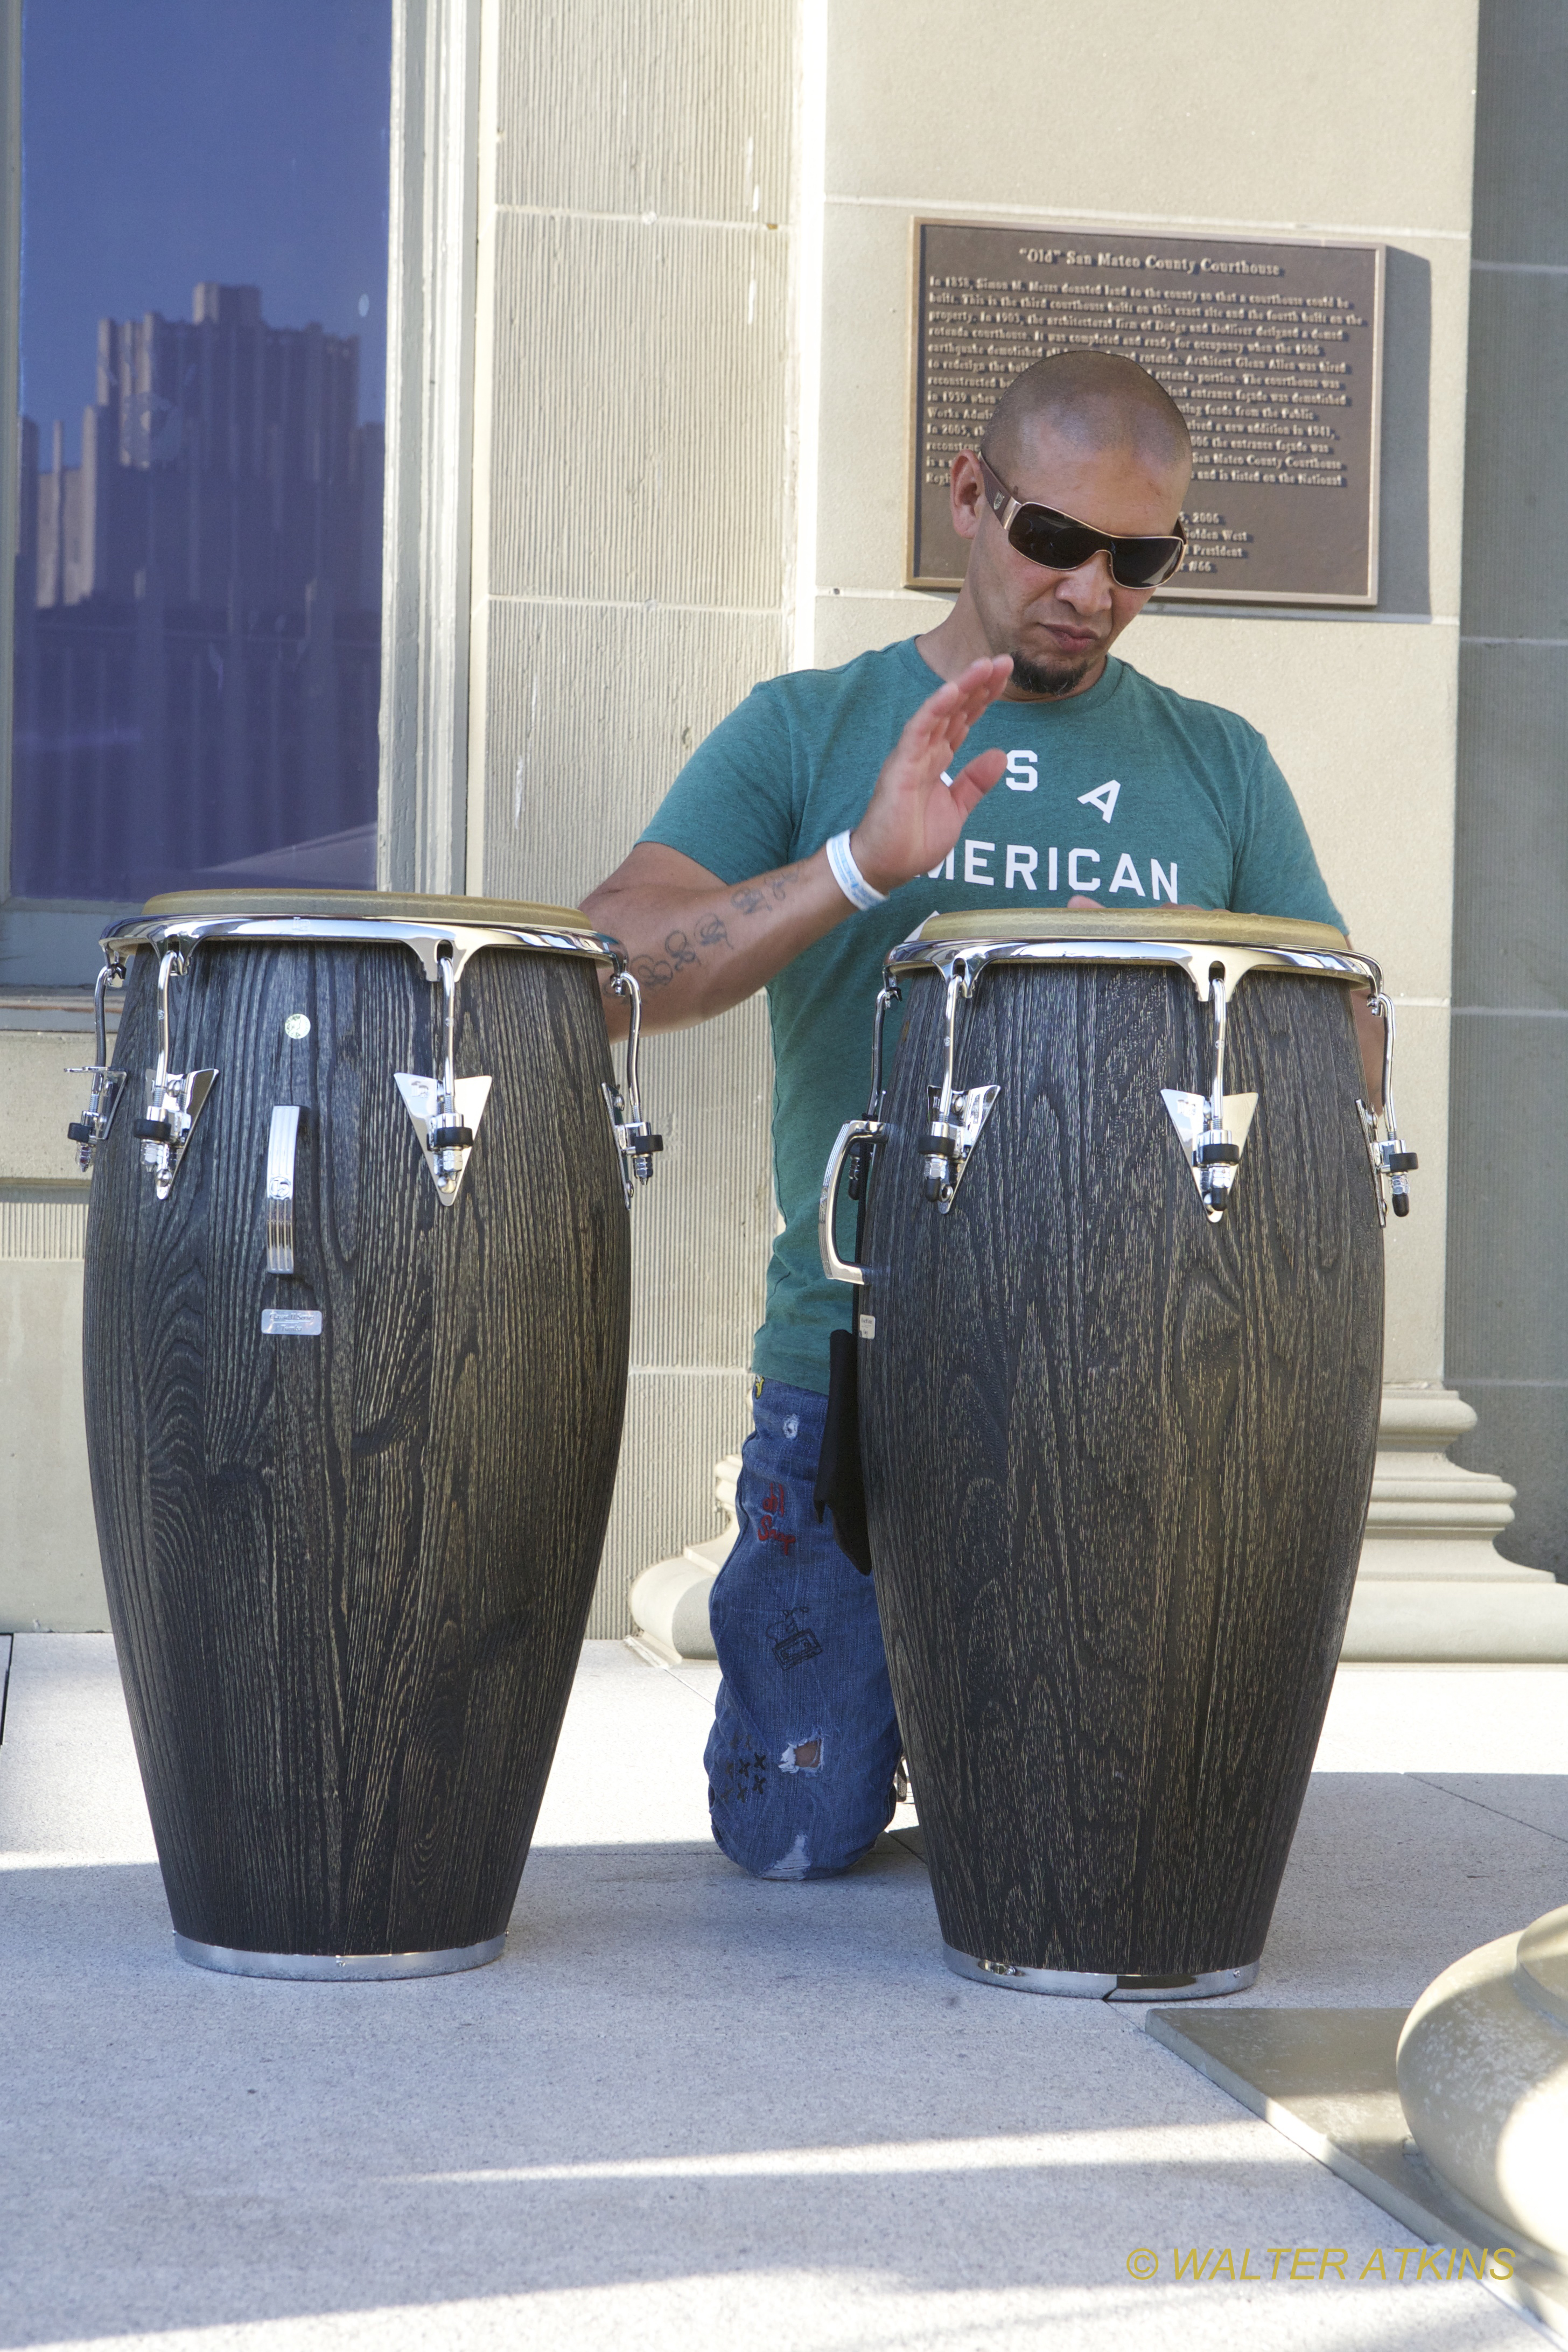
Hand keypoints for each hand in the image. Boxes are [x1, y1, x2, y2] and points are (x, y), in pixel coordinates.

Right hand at [848, 656, 1012, 892]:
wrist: (886, 867)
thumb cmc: (912, 840)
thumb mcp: (956, 809)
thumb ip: (975, 782)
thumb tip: (1000, 755)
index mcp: (938, 759)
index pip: (964, 720)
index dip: (984, 697)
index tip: (1006, 676)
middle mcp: (925, 751)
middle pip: (956, 709)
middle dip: (980, 684)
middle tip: (1005, 660)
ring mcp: (911, 756)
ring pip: (939, 712)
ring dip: (962, 687)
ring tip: (985, 665)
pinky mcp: (900, 767)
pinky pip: (918, 730)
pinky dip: (935, 708)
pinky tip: (953, 690)